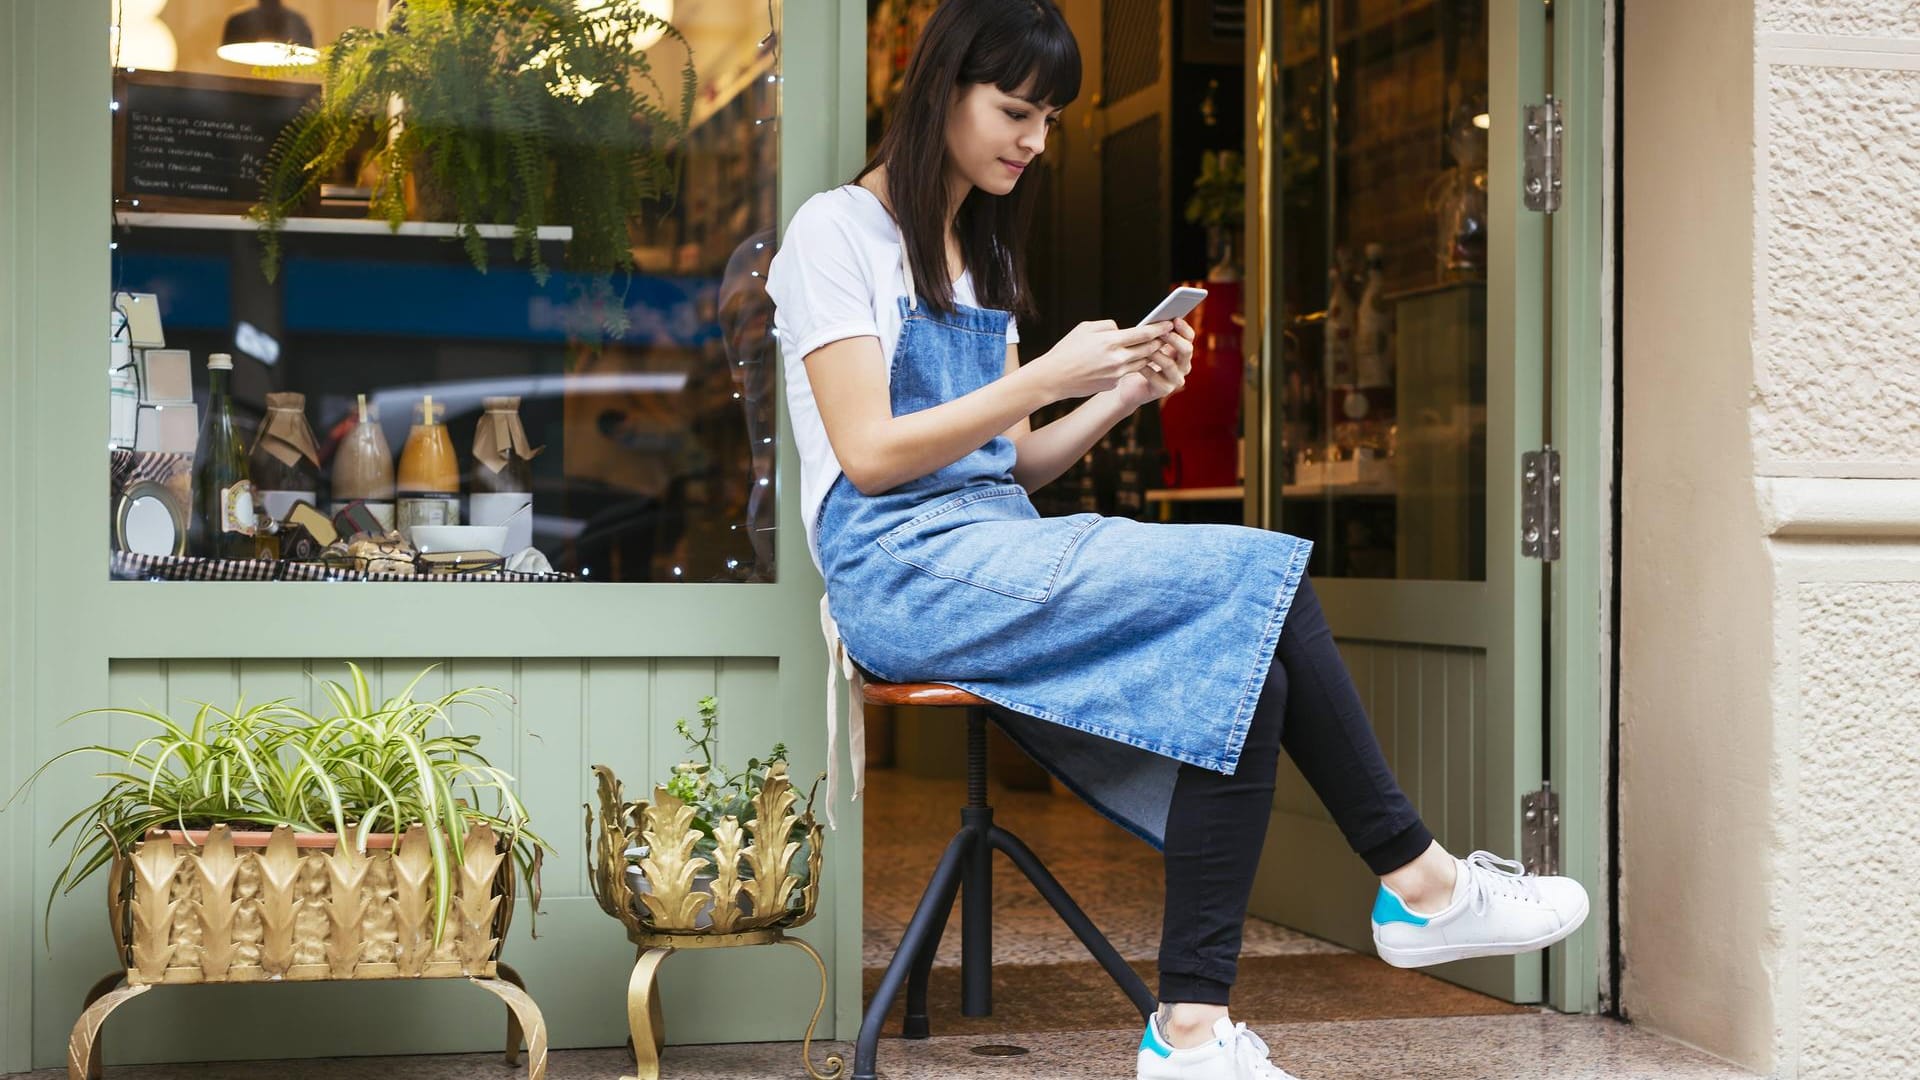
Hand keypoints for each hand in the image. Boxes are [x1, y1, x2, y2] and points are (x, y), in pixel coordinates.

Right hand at [1033, 320, 1173, 400]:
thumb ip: (1108, 326)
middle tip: (1166, 335)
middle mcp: (1117, 358)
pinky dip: (1129, 366)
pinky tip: (1127, 361)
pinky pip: (1127, 372)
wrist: (1054, 377)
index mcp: (1111, 341)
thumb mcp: (1085, 328)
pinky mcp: (1113, 384)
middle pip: (1149, 349)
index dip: (1160, 328)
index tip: (1169, 323)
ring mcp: (1116, 374)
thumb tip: (1123, 330)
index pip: (1145, 333)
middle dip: (1159, 341)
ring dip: (1149, 355)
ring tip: (1153, 347)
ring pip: (1142, 362)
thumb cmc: (1068, 349)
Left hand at [1111, 317, 1194, 409]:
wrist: (1130, 387)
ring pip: (1170, 364)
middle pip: (1187, 350)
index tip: (1175, 319)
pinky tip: (1137, 364)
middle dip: (1175, 339)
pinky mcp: (1164, 390)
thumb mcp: (1148, 346)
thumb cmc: (1139, 361)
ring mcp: (1175, 379)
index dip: (1184, 328)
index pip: (1189, 338)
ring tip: (1146, 347)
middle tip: (1162, 332)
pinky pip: (1155, 377)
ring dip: (1157, 354)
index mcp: (1181, 352)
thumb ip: (1153, 335)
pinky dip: (1146, 369)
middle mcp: (1183, 365)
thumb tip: (1152, 321)